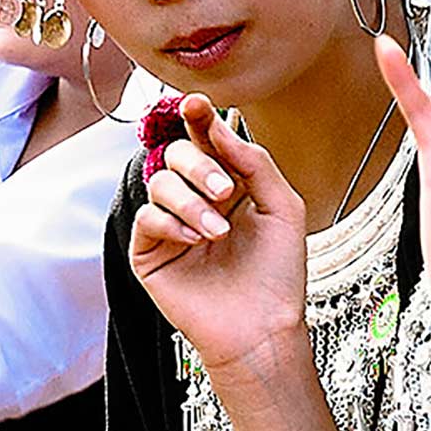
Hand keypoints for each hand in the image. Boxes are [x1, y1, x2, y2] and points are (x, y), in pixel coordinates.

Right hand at [128, 96, 310, 376]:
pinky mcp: (150, 252)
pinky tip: (196, 240)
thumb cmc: (277, 274)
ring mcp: (170, 225)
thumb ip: (254, 162)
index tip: (196, 103)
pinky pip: (146, 217)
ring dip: (191, 201)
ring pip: (160, 182)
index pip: (206, 141)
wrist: (263, 326)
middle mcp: (196, 199)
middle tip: (226, 190)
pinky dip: (171, 222)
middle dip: (200, 165)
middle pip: (177, 154)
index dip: (198, 119)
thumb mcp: (283, 207)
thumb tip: (219, 128)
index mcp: (228, 185)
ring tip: (218, 231)